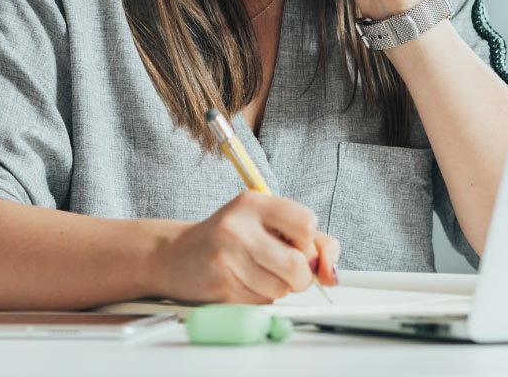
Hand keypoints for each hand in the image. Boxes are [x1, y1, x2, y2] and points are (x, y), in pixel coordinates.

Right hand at [152, 191, 340, 303]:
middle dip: (298, 277)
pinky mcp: (220, 285)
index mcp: (254, 202)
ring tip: (254, 274)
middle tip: (282, 270)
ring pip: (281, 290)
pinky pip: (260, 304)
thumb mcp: (267, 226)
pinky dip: (257, 301)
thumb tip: (331, 273)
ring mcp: (227, 256)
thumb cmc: (228, 240)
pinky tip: (239, 285)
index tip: (297, 247)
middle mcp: (239, 225)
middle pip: (298, 265)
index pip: (307, 223)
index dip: (309, 244)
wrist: (175, 256)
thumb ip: (311, 243)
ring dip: (276, 290)